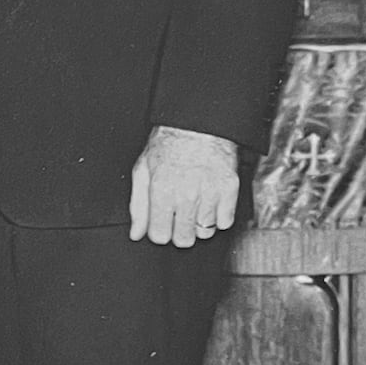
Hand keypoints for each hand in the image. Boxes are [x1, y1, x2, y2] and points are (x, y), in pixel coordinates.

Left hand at [128, 126, 238, 247]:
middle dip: (178, 230)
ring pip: (205, 233)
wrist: (199, 124)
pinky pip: (225, 222)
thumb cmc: (169, 144)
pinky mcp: (229, 189)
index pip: (159, 236)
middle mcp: (187, 195)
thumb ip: (138, 206)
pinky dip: (218, 216)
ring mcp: (210, 193)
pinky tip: (209, 202)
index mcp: (162, 191)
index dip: (159, 230)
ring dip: (198, 223)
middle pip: (183, 240)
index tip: (162, 221)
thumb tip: (136, 233)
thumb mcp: (143, 171)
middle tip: (178, 214)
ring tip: (195, 204)